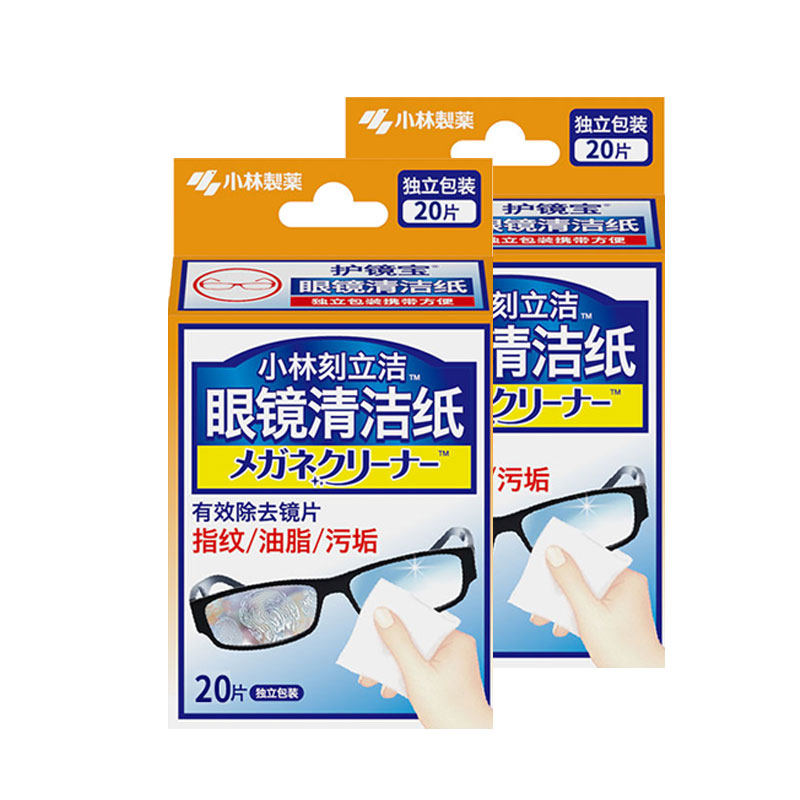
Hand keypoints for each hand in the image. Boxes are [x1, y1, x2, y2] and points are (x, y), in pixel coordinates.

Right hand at [357, 607, 491, 727]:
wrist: (468, 740)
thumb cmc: (452, 712)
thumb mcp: (416, 673)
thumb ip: (398, 642)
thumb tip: (383, 615)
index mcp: (454, 640)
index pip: (420, 618)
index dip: (396, 618)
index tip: (375, 619)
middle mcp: (454, 648)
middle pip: (414, 636)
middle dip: (389, 648)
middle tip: (369, 652)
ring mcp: (449, 663)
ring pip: (414, 653)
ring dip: (393, 664)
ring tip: (373, 676)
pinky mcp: (443, 677)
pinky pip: (418, 666)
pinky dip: (403, 674)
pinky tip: (389, 686)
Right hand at [531, 545, 664, 667]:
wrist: (642, 679)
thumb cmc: (625, 652)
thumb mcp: (588, 613)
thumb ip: (570, 581)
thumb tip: (555, 554)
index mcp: (626, 579)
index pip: (591, 556)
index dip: (566, 557)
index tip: (544, 559)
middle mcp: (625, 586)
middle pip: (585, 574)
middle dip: (560, 585)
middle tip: (541, 590)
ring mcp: (621, 600)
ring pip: (584, 590)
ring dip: (564, 602)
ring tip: (545, 614)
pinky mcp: (614, 614)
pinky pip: (589, 603)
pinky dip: (573, 612)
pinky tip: (560, 624)